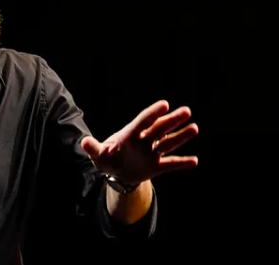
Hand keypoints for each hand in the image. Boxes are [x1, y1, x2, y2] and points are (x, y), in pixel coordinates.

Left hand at [80, 100, 197, 184]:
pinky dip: (181, 163)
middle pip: (159, 129)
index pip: (143, 121)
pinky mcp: (157, 166)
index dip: (153, 113)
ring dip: (181, 136)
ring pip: (168, 143)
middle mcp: (144, 141)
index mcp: (130, 135)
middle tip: (186, 111)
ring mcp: (152, 153)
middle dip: (172, 121)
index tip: (165, 104)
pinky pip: (171, 164)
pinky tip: (194, 161)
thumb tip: (83, 142)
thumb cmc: (107, 158)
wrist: (117, 173)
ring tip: (194, 128)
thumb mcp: (98, 155)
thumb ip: (94, 148)